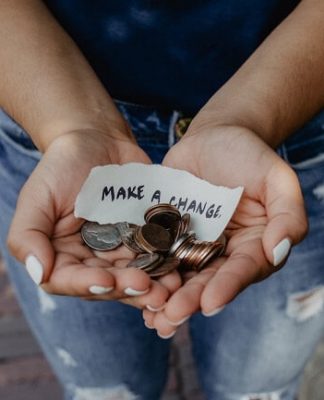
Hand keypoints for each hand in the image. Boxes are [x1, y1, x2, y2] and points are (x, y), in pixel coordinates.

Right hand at [7, 130, 180, 309]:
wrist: (97, 141)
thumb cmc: (62, 166)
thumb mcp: (37, 197)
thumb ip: (28, 235)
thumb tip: (39, 273)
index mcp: (62, 255)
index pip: (69, 280)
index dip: (87, 284)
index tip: (107, 280)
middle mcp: (92, 259)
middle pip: (108, 284)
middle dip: (127, 289)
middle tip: (148, 289)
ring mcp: (120, 250)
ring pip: (135, 275)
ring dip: (153, 285)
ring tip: (171, 287)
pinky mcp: (144, 238)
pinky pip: (156, 255)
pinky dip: (167, 264)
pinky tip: (180, 269)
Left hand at [142, 124, 307, 336]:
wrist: (214, 136)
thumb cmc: (249, 154)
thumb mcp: (276, 178)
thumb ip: (287, 214)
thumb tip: (278, 251)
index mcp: (253, 244)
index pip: (243, 270)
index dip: (228, 286)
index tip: (210, 303)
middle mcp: (224, 251)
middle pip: (209, 280)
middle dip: (190, 300)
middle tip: (170, 318)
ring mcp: (194, 244)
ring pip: (181, 275)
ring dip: (166, 297)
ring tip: (151, 316)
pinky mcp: (169, 233)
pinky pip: (158, 254)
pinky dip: (147, 271)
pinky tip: (132, 287)